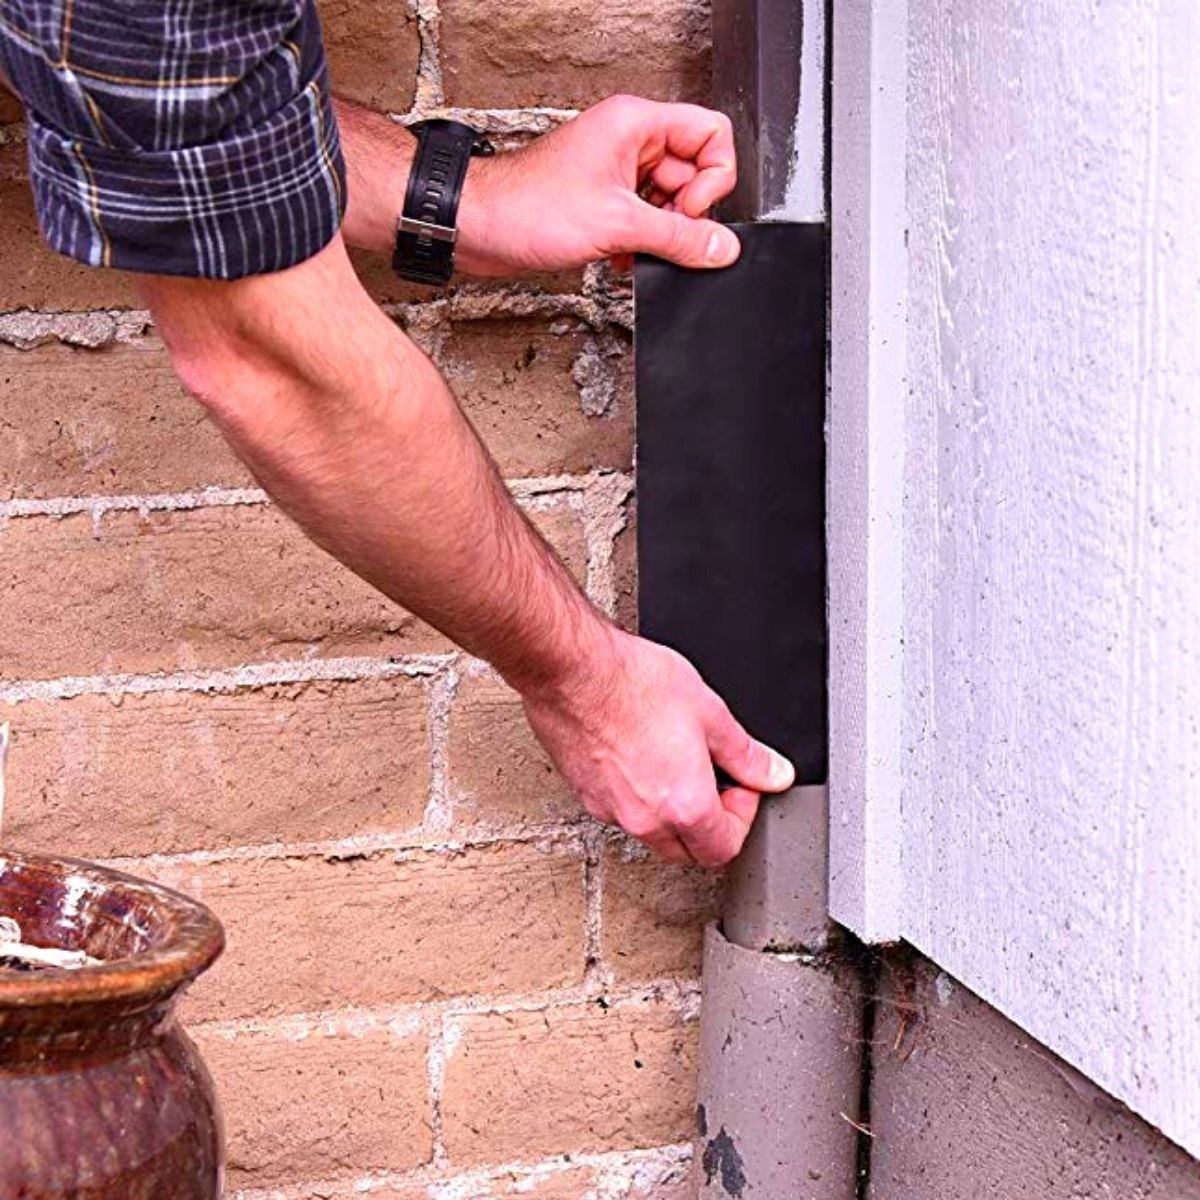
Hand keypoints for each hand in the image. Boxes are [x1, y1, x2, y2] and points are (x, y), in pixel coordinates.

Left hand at [458, 95, 740, 277]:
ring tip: (634, 248)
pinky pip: (644, 221)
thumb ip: (678, 238)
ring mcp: (616, 172)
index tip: (691, 211)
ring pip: (669, 203)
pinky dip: (640, 244)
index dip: (713, 179)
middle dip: (684, 215)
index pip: (711, 135)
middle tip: (660, 236)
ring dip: (659, 235)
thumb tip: (722, 247)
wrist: (479, 228)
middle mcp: (630, 142)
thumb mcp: (617, 224)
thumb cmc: (527, 207)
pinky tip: (620, 257)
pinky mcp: (602, 201)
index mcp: (636, 124)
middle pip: (693, 174)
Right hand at [521, 629, 794, 865]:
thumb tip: (774, 773)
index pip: (725, 848)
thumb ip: (747, 754)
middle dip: (709, 824)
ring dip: (672, 812)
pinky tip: (640, 756)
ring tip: (675, 762)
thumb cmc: (633, 684)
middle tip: (712, 778)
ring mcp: (610, 810)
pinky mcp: (585, 794)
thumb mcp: (710, 712)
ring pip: (653, 833)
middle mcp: (645, 820)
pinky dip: (638, 797)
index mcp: (684, 805)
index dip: (742, 815)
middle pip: (688, 851)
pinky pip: (621, 811)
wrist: (572, 671)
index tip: (739, 783)